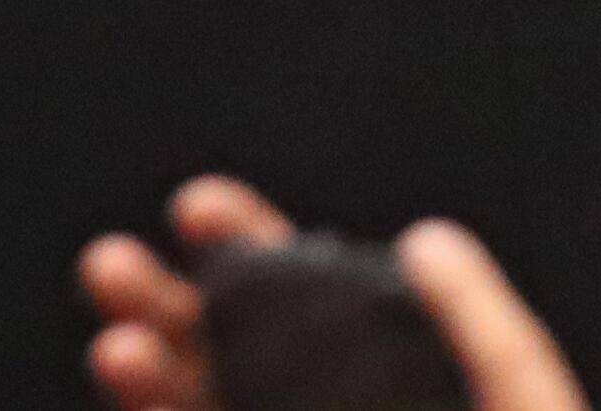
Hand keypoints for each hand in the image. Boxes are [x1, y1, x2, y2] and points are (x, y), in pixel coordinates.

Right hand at [77, 182, 590, 410]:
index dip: (247, 250)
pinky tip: (131, 391)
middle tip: (112, 266)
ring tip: (117, 343)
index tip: (199, 209)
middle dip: (162, 305)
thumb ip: (488, 335)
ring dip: (145, 379)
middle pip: (225, 358)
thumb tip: (426, 237)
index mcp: (385, 395)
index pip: (306, 309)